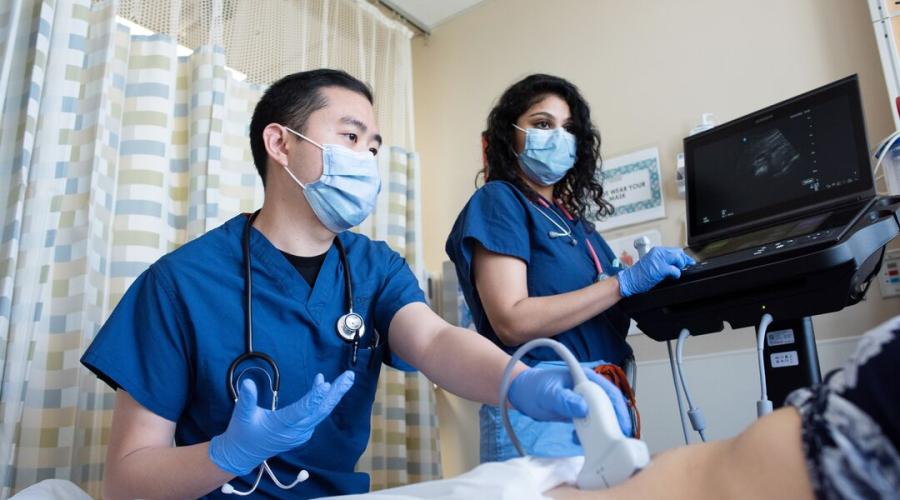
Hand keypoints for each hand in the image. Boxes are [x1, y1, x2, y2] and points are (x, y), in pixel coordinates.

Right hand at [209, 371, 354, 475]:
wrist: (243, 454)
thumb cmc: (242, 433)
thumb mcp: (241, 415)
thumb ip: (246, 399)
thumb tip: (248, 382)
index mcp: (281, 425)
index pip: (301, 410)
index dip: (314, 397)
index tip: (326, 384)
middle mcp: (296, 431)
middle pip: (321, 410)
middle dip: (336, 392)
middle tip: (349, 376)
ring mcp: (301, 433)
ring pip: (322, 412)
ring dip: (334, 394)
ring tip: (347, 378)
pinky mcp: (302, 432)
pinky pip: (317, 414)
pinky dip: (323, 400)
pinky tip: (325, 386)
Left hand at [508, 366, 632, 435]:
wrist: (520, 393)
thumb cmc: (533, 387)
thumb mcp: (547, 393)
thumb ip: (563, 400)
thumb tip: (584, 408)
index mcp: (584, 377)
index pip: (608, 391)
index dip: (618, 408)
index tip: (622, 424)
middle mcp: (588, 388)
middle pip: (608, 406)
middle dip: (613, 422)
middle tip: (616, 439)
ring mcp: (583, 401)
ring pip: (601, 416)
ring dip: (602, 430)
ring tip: (600, 444)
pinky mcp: (578, 413)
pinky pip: (590, 424)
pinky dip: (589, 434)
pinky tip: (581, 441)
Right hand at [616, 247, 694, 296]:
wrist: (628, 280)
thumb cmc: (637, 275)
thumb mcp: (650, 263)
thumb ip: (661, 260)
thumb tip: (675, 263)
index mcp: (656, 251)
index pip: (674, 250)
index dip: (682, 256)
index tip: (687, 261)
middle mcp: (658, 253)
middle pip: (679, 253)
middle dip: (684, 260)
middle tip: (686, 266)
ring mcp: (659, 260)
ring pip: (679, 259)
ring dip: (680, 266)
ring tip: (676, 272)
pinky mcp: (660, 269)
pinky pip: (675, 270)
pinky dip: (676, 274)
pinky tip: (673, 276)